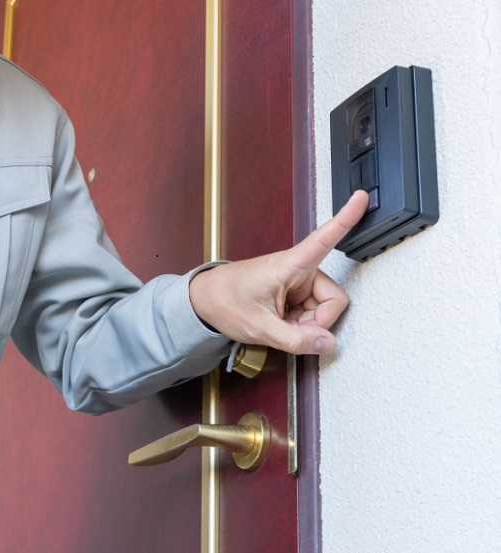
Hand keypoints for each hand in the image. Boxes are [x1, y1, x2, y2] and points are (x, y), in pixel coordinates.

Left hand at [189, 190, 367, 354]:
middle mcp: (296, 269)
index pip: (322, 239)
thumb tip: (326, 343)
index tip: (360, 197)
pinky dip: (298, 324)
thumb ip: (294, 339)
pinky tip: (280, 324)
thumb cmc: (224, 301)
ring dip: (305, 325)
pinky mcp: (293, 292)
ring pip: (322, 309)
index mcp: (288, 265)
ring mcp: (296, 281)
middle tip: (290, 330)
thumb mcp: (258, 326)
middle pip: (332, 299)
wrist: (203, 301)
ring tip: (279, 325)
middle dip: (316, 322)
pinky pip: (310, 312)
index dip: (345, 219)